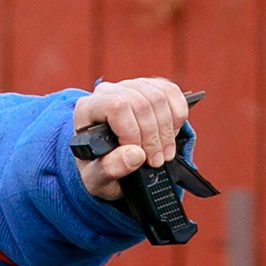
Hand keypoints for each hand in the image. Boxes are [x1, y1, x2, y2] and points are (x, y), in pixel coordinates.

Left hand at [73, 77, 188, 200]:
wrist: (109, 161)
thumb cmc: (98, 168)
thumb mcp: (96, 179)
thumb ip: (109, 169)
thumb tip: (135, 155)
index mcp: (87, 109)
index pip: (117, 106)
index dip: (133, 132)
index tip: (139, 155)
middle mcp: (107, 92)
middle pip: (141, 103)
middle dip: (153, 137)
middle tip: (156, 162)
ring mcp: (130, 86)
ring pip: (159, 98)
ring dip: (167, 131)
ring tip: (163, 154)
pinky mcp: (150, 87)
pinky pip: (171, 92)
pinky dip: (177, 116)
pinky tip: (170, 134)